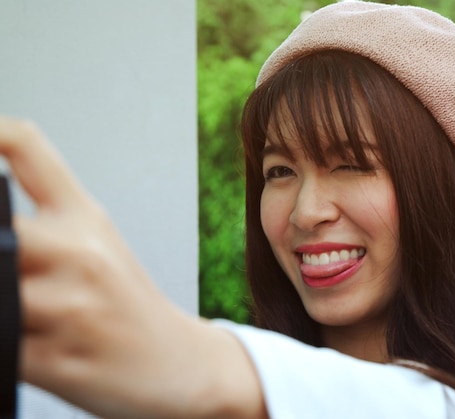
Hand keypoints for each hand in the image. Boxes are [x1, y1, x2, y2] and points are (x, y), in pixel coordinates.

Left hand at [0, 117, 264, 417]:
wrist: (178, 365)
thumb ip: (42, 222)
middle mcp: (79, 252)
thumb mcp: (100, 248)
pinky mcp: (54, 360)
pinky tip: (26, 338)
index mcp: (86, 217)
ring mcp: (68, 306)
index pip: (24, 145)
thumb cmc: (131, 308)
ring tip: (20, 308)